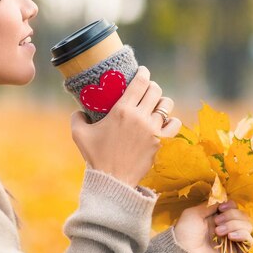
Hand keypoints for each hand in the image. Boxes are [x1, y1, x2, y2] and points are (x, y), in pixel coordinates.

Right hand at [70, 66, 181, 187]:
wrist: (113, 180)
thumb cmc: (95, 157)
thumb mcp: (79, 134)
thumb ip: (77, 117)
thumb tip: (79, 110)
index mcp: (121, 110)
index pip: (140, 82)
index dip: (143, 73)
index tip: (142, 72)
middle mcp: (140, 116)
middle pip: (155, 90)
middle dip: (151, 86)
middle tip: (146, 90)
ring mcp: (152, 129)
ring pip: (166, 104)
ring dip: (161, 101)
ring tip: (156, 105)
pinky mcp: (161, 142)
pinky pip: (174, 123)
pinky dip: (171, 120)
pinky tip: (164, 121)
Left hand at [173, 200, 252, 252]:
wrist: (186, 252)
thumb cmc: (186, 232)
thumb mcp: (193, 213)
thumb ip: (209, 206)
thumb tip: (222, 202)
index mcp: (217, 216)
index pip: (234, 206)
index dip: (230, 205)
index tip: (221, 209)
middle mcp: (227, 225)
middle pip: (242, 214)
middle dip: (231, 216)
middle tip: (216, 223)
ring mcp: (233, 237)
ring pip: (247, 225)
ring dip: (234, 225)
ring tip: (219, 232)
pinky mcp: (237, 250)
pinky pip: (249, 240)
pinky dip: (242, 235)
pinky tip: (231, 237)